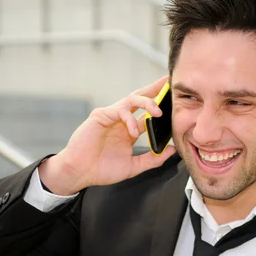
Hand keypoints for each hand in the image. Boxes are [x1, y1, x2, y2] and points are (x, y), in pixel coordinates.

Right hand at [39, 75, 176, 194]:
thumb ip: (153, 159)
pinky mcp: (100, 116)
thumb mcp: (133, 166)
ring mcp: (110, 116)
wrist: (80, 173)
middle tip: (168, 82)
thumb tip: (173, 150)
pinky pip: (119, 110)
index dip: (160, 104)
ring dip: (147, 102)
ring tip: (158, 112)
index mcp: (129, 130)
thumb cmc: (102, 170)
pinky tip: (134, 133)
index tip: (174, 98)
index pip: (147, 113)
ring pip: (131, 99)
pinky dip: (129, 119)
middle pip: (140, 98)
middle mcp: (121, 120)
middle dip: (155, 89)